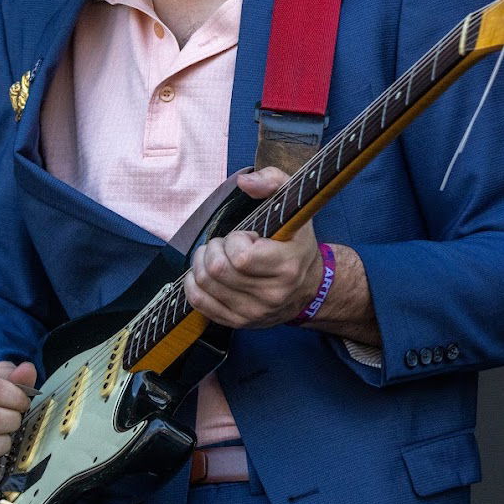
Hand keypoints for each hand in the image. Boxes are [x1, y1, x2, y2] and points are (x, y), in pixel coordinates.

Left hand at [184, 168, 322, 328]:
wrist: (309, 288)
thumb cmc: (296, 244)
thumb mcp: (294, 206)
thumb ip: (272, 181)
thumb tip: (244, 181)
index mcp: (287, 267)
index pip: (241, 257)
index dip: (235, 239)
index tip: (247, 236)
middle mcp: (271, 295)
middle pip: (217, 270)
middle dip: (214, 249)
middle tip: (226, 244)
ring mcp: (253, 313)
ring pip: (204, 284)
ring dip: (202, 263)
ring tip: (218, 256)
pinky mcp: (237, 322)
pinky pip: (199, 302)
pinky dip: (193, 283)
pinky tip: (206, 272)